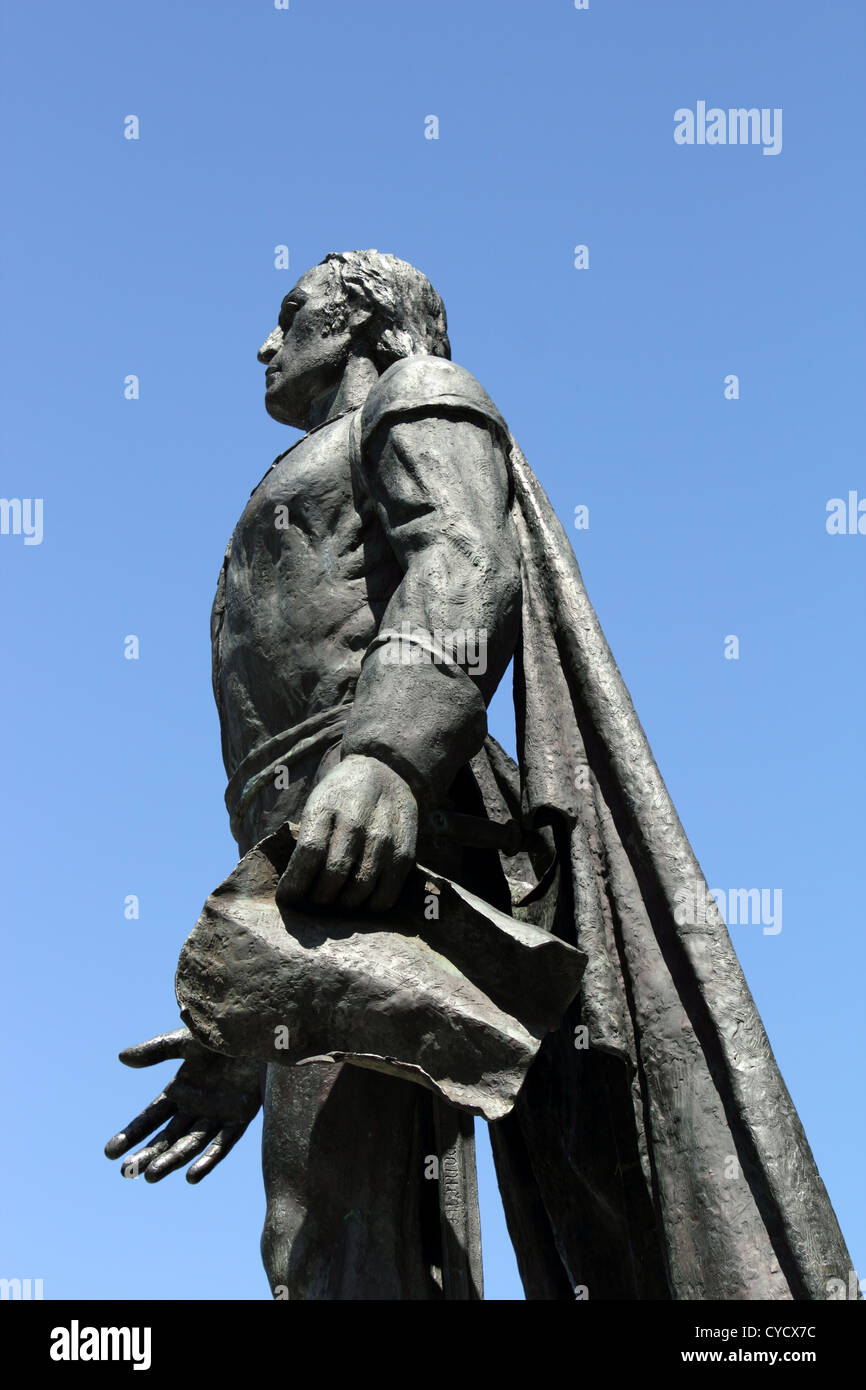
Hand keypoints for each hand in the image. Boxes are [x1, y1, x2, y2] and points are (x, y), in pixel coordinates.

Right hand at [104, 1028, 260, 1183]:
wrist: (259, 1028)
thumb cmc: (224, 1031)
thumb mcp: (186, 1040)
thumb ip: (156, 1050)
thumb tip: (121, 1058)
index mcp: (181, 1089)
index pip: (151, 1117)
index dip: (132, 1133)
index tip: (109, 1152)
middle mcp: (197, 1106)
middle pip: (168, 1136)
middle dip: (148, 1154)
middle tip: (127, 1172)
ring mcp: (218, 1114)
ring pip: (191, 1143)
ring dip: (172, 1160)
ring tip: (152, 1176)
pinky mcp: (241, 1116)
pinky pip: (223, 1142)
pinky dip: (208, 1159)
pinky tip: (192, 1176)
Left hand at [276, 753, 417, 912]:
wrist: (385, 771)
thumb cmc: (342, 796)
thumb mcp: (318, 804)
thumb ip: (308, 838)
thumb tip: (293, 887)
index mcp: (328, 805)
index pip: (309, 852)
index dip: (295, 882)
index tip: (287, 897)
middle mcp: (358, 819)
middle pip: (334, 873)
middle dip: (318, 897)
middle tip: (313, 903)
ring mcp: (384, 835)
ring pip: (360, 886)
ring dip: (343, 903)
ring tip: (335, 902)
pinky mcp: (405, 850)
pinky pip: (387, 892)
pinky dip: (371, 906)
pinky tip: (362, 902)